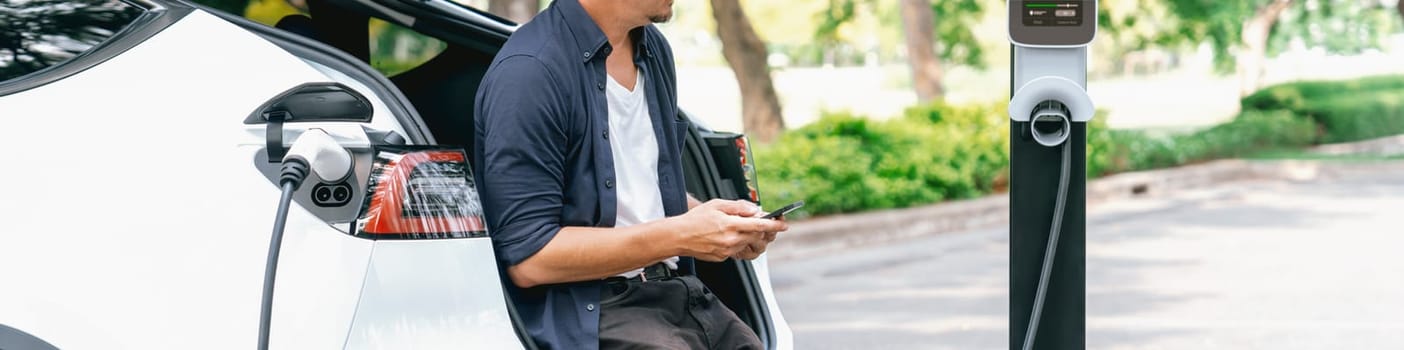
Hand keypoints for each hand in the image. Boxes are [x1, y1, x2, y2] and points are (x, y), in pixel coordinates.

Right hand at [671, 199, 787, 261]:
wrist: (679, 236)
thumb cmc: (696, 219)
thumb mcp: (717, 205)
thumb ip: (738, 206)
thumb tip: (755, 210)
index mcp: (731, 225)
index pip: (759, 226)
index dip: (774, 225)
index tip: (784, 225)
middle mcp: (731, 240)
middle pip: (756, 236)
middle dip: (762, 230)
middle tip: (760, 223)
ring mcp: (727, 251)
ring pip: (747, 243)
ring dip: (748, 236)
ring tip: (736, 227)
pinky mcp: (723, 257)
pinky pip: (737, 250)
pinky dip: (737, 242)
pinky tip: (726, 236)